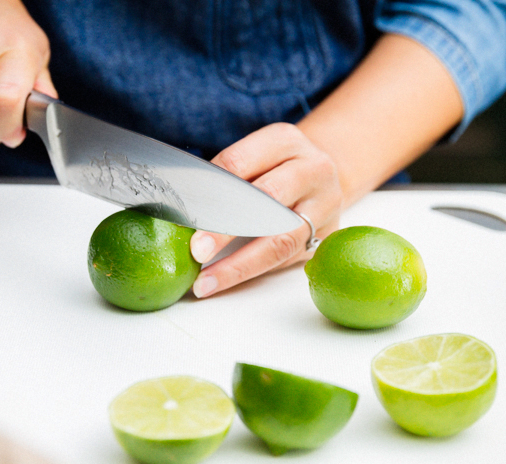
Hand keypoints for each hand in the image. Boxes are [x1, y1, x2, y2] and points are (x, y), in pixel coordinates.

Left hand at [190, 123, 343, 297]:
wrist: (320, 178)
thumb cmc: (273, 168)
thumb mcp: (254, 157)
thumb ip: (223, 178)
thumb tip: (178, 210)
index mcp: (284, 140)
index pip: (238, 163)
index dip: (208, 190)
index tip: (183, 215)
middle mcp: (312, 168)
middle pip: (265, 200)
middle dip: (226, 230)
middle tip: (196, 251)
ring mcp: (325, 203)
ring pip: (281, 239)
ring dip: (240, 265)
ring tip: (208, 281)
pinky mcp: (327, 235)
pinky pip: (287, 259)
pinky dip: (254, 272)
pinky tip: (227, 281)